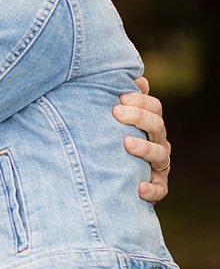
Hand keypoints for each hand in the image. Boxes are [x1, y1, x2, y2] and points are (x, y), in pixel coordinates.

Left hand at [112, 76, 169, 203]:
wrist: (108, 183)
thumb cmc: (109, 146)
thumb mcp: (112, 123)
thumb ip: (120, 102)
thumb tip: (136, 78)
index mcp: (150, 126)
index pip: (154, 108)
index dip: (141, 100)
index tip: (121, 96)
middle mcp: (158, 144)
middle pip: (157, 127)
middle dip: (140, 117)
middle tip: (118, 112)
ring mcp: (157, 167)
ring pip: (160, 155)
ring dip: (144, 148)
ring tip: (126, 143)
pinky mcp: (156, 189)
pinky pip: (159, 189)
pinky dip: (150, 188)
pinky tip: (139, 187)